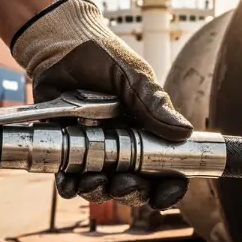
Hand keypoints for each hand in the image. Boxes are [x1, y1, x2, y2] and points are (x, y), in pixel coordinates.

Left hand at [12, 0, 192, 208]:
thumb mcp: (132, 76)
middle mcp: (124, 147)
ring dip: (100, 192)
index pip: (166, 170)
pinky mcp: (66, 151)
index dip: (168, 188)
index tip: (164, 195)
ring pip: (103, 187)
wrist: (58, 45)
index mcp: (148, 132)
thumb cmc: (101, 57)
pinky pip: (69, 180)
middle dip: (132, 193)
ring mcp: (95, 151)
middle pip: (135, 186)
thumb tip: (183, 132)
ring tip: (94, 180)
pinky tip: (69, 181)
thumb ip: (153, 104)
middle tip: (124, 183)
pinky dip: (70, 186)